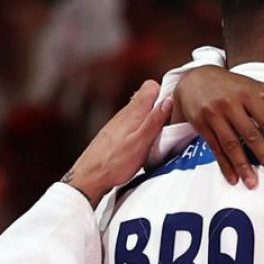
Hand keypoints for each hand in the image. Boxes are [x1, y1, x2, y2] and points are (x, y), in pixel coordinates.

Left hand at [63, 80, 172, 207]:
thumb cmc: (115, 162)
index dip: (164, 92)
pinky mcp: (116, 134)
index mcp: (134, 111)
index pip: (151, 86)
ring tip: (157, 137)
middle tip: (168, 125)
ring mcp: (119, 123)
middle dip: (160, 108)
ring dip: (151, 120)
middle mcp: (125, 113)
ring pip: (141, 112)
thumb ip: (155, 120)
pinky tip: (144, 145)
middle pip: (147, 99)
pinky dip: (142, 130)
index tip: (173, 106)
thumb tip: (169, 99)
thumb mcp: (142, 142)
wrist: (90, 177)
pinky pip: (134, 124)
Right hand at [172, 66, 263, 188]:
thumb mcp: (258, 88)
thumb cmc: (232, 86)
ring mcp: (214, 114)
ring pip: (231, 144)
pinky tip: (233, 178)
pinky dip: (224, 165)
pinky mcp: (201, 125)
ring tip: (253, 183)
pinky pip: (215, 148)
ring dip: (243, 165)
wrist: (195, 79)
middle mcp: (231, 104)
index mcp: (249, 94)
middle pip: (250, 134)